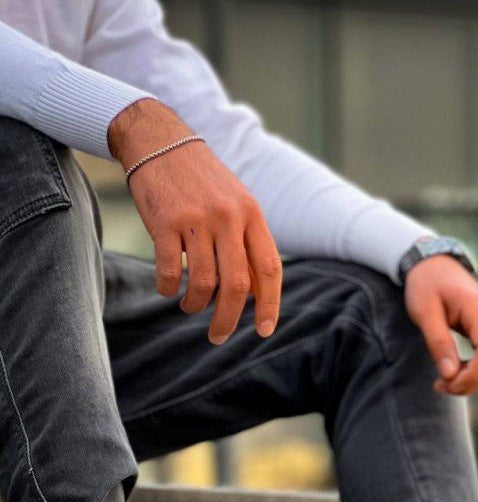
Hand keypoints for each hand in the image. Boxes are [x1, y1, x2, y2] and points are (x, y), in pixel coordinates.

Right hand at [108, 99, 280, 344]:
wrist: (159, 140)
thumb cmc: (200, 181)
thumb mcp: (235, 203)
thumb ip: (247, 243)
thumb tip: (256, 294)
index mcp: (251, 214)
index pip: (269, 269)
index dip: (270, 305)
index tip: (263, 330)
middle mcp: (228, 217)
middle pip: (237, 285)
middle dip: (228, 319)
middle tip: (218, 337)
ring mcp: (197, 219)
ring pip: (204, 283)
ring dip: (196, 305)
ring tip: (190, 306)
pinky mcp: (165, 222)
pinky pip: (171, 272)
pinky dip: (169, 289)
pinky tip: (169, 290)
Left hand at [404, 255, 477, 394]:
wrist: (434, 265)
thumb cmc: (426, 286)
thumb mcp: (424, 312)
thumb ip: (438, 342)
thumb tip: (450, 374)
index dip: (472, 375)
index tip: (448, 383)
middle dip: (471, 383)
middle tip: (440, 387)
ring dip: (472, 381)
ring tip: (443, 382)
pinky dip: (474, 373)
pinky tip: (452, 373)